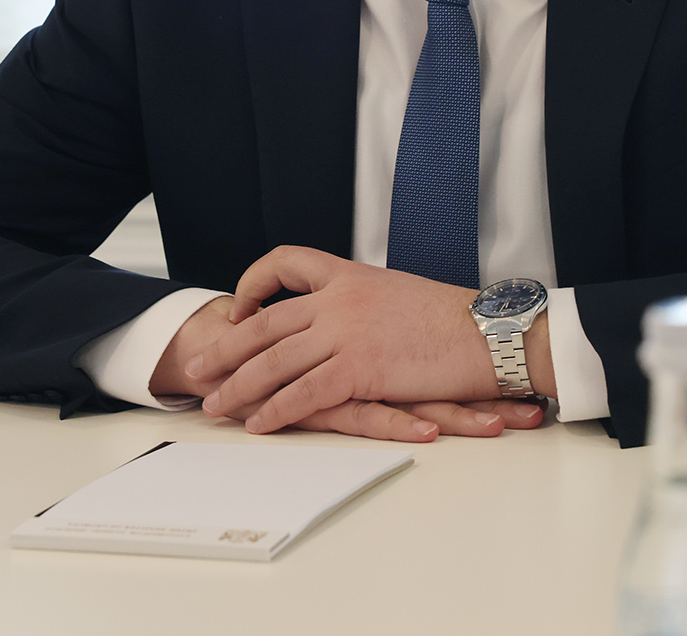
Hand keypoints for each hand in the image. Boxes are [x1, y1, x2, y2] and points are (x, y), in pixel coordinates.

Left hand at [150, 294, 540, 440]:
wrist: (488, 332)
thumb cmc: (455, 319)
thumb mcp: (399, 292)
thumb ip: (364, 300)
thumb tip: (348, 315)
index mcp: (350, 274)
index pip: (287, 260)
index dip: (256, 281)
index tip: (241, 305)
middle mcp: (340, 299)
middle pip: (265, 321)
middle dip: (226, 347)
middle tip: (197, 367)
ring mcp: (347, 332)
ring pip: (274, 360)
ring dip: (239, 386)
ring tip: (215, 405)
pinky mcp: (361, 367)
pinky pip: (305, 392)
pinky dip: (276, 411)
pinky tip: (259, 425)